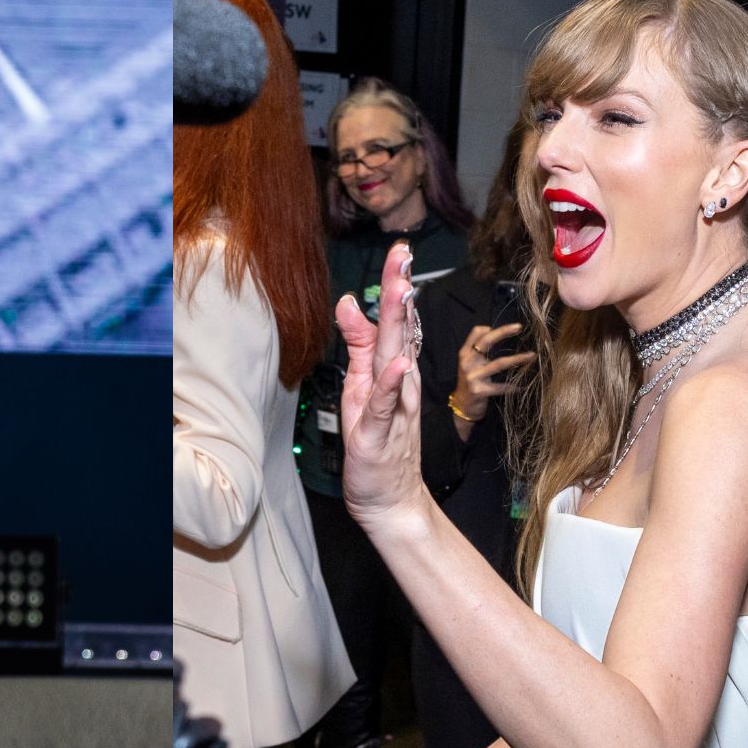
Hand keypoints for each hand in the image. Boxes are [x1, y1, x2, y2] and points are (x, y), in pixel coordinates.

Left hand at [336, 243, 427, 528]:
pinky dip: (391, 385)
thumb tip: (345, 302)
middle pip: (397, 330)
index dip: (395, 284)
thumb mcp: (360, 384)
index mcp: (392, 369)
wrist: (389, 497)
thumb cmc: (377, 440)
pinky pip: (385, 405)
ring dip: (398, 327)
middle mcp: (397, 382)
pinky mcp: (378, 433)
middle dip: (398, 290)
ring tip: (401, 292)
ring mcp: (391, 407)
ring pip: (395, 360)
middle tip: (402, 255)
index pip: (395, 320)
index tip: (399, 250)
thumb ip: (357, 343)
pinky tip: (396, 366)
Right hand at [450, 322, 537, 420]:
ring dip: (517, 359)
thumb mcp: (469, 362)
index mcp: (465, 353)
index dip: (495, 328)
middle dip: (503, 333)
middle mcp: (467, 363)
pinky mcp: (479, 391)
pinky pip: (500, 387)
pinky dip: (512, 386)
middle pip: (485, 343)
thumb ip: (476, 347)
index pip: (476, 333)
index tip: (514, 327)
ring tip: (531, 355)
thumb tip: (489, 328)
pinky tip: (521, 386)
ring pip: (498, 364)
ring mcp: (472, 377)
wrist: (462, 405)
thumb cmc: (470, 380)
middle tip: (519, 327)